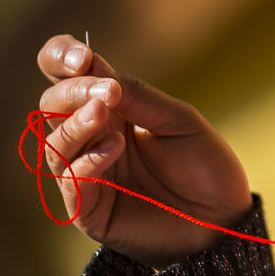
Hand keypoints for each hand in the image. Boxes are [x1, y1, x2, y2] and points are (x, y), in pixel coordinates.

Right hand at [36, 34, 251, 266]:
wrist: (223, 219)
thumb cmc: (204, 167)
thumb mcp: (178, 121)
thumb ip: (137, 96)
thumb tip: (94, 68)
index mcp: (110, 109)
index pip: (65, 75)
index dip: (61, 57)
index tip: (80, 56)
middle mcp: (90, 137)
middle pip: (51, 105)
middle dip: (73, 93)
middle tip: (105, 92)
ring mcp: (86, 174)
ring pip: (55, 143)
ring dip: (77, 125)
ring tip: (105, 115)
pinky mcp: (89, 209)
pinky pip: (71, 181)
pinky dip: (87, 160)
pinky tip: (113, 148)